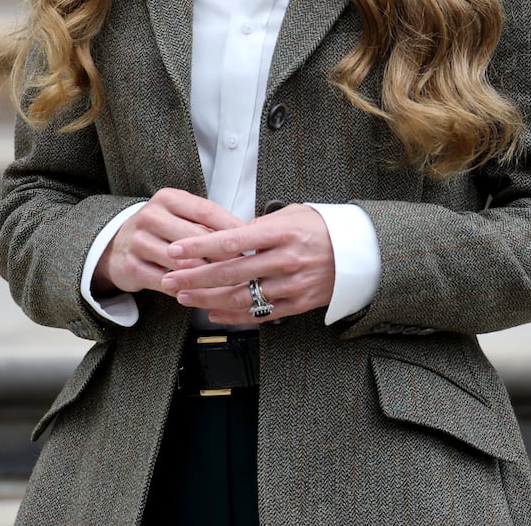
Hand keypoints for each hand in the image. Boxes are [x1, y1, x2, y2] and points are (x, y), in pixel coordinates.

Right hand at [92, 188, 243, 296]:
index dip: (232, 227)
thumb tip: (249, 233)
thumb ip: (208, 222)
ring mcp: (138, 241)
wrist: (116, 244)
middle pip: (196, 237)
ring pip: (182, 261)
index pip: (206, 211)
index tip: (253, 241)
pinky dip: (186, 289)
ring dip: (207, 274)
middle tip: (245, 266)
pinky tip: (202, 293)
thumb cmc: (162, 229)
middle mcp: (151, 216)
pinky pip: (165, 282)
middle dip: (223, 254)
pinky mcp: (131, 266)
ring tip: (228, 282)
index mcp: (168, 198)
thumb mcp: (181, 215)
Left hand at [161, 204, 334, 324]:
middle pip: (231, 273)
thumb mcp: (293, 214)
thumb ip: (260, 226)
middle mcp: (286, 260)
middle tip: (170, 277)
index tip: (177, 249)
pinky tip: (212, 312)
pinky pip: (259, 313)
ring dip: (208, 299)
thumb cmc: (322, 228)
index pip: (233, 241)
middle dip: (195, 277)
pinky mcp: (298, 304)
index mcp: (283, 232)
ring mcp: (292, 284)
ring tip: (184, 296)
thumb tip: (229, 235)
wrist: (360, 252)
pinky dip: (233, 315)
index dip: (200, 247)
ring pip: (242, 297)